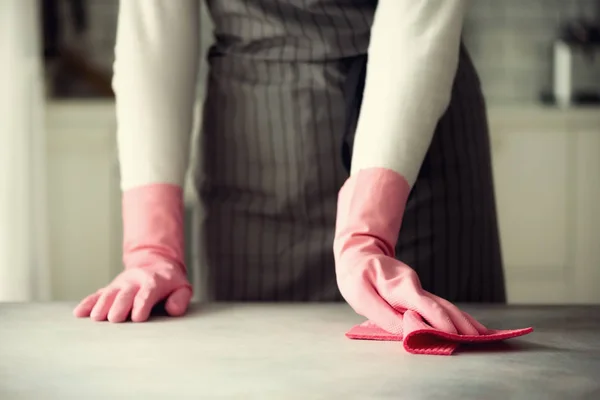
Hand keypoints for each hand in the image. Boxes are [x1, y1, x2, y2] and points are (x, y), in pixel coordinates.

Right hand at [73, 261, 191, 322]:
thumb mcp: (182, 288)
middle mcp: (135, 282)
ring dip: (102, 305)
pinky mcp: (110, 288)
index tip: (138, 317)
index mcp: (154, 282)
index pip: (148, 293)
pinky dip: (88, 303)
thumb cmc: (170, 282)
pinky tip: (79, 313)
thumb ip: (180, 299)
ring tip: (96, 318)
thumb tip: (173, 310)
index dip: (143, 304)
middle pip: (125, 294)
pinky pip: (97, 295)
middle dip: (120, 306)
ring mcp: (120, 284)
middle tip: (114, 319)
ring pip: (109, 293)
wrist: (155, 263)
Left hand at [336, 252, 486, 335]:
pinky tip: (469, 326)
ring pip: (445, 306)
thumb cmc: (357, 277)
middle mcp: (414, 286)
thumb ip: (384, 315)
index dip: (440, 320)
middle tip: (481, 339)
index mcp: (400, 286)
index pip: (424, 304)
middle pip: (442, 306)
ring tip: (484, 335)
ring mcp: (418, 290)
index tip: (455, 335)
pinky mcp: (418, 294)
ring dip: (464, 321)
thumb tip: (407, 332)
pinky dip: (456, 317)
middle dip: (461, 323)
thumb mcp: (362, 296)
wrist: (359, 255)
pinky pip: (440, 306)